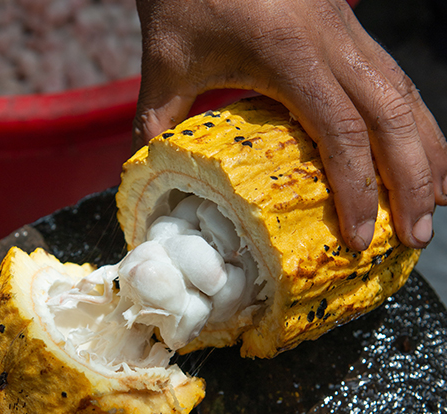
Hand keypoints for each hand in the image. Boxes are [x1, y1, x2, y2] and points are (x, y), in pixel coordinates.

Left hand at [133, 0, 446, 250]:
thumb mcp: (166, 63)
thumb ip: (156, 122)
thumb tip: (144, 176)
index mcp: (287, 53)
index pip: (340, 132)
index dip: (358, 190)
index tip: (360, 237)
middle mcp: (332, 40)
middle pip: (392, 117)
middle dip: (412, 182)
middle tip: (417, 237)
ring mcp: (348, 30)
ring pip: (406, 95)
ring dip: (428, 152)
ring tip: (436, 203)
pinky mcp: (349, 27)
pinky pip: (395, 78)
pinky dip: (415, 120)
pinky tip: (421, 150)